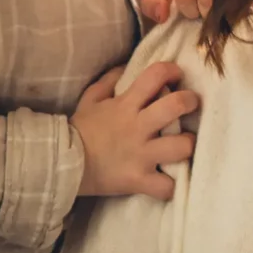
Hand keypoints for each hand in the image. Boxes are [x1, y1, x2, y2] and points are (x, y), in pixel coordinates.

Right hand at [73, 60, 198, 200]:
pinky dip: (169, 186)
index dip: (171, 70)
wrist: (62, 164)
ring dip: (187, 145)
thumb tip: (127, 66)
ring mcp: (140, 155)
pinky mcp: (138, 180)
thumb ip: (110, 81)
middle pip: (176, 106)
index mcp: (125, 104)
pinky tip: (166, 181)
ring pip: (181, 146)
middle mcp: (137, 127)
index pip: (155, 75)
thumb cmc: (80, 131)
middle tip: (191, 105)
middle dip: (190, 101)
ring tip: (183, 145)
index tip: (176, 75)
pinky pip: (166, 186)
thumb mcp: (90, 99)